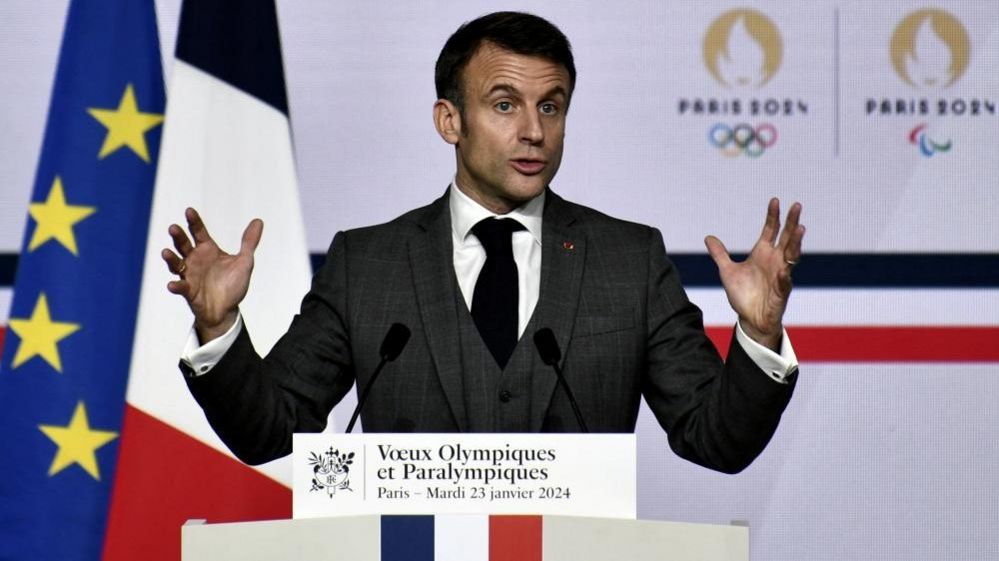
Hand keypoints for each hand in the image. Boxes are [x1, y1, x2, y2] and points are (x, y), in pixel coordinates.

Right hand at [161, 208, 262, 342]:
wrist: (227, 309)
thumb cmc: (233, 284)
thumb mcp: (244, 262)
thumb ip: (249, 242)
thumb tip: (259, 221)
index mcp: (207, 250)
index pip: (198, 231)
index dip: (194, 221)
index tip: (189, 211)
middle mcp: (195, 259)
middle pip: (183, 244)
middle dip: (178, 236)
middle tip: (173, 228)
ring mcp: (189, 274)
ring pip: (176, 263)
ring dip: (170, 258)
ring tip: (165, 252)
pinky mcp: (188, 291)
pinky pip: (180, 286)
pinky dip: (176, 285)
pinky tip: (172, 284)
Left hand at [704, 198, 804, 350]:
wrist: (749, 318)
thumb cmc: (743, 294)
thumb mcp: (727, 271)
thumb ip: (720, 254)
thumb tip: (708, 237)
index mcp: (763, 254)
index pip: (771, 230)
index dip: (773, 216)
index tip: (774, 200)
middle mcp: (775, 261)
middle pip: (786, 238)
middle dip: (791, 222)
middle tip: (797, 205)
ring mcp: (781, 275)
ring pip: (792, 256)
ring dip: (796, 243)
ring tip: (800, 228)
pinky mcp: (781, 292)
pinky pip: (785, 283)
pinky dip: (784, 276)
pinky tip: (784, 270)